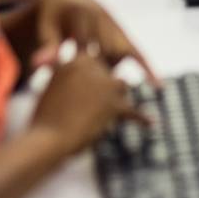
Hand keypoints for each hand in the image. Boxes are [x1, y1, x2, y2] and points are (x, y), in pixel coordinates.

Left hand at [30, 0, 158, 84]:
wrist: (68, 0)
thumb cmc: (52, 17)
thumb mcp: (47, 28)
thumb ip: (47, 46)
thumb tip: (38, 64)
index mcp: (83, 13)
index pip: (84, 41)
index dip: (80, 61)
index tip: (76, 82)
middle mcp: (104, 18)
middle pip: (106, 49)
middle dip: (102, 70)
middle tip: (96, 93)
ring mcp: (115, 27)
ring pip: (121, 53)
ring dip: (121, 71)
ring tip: (126, 92)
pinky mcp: (122, 35)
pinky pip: (136, 52)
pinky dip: (146, 67)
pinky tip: (157, 84)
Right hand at [30, 53, 148, 154]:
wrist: (48, 139)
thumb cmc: (45, 118)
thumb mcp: (51, 87)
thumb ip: (62, 73)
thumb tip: (62, 64)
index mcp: (75, 59)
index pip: (94, 59)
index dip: (94, 73)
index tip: (91, 85)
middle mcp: (92, 66)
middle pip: (109, 70)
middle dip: (104, 86)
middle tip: (94, 103)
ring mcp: (105, 84)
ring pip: (121, 86)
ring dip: (117, 99)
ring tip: (106, 113)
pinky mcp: (114, 105)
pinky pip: (133, 111)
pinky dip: (142, 119)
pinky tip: (152, 123)